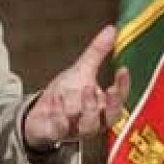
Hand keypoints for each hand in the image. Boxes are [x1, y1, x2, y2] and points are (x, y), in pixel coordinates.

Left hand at [23, 25, 130, 149]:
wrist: (40, 114)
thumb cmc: (66, 95)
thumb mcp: (81, 71)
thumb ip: (97, 53)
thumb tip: (112, 29)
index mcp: (103, 107)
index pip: (120, 100)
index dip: (123, 87)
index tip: (123, 69)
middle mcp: (93, 121)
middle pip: (110, 119)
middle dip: (109, 104)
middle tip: (102, 88)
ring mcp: (75, 130)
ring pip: (87, 127)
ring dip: (87, 109)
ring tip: (81, 89)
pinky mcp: (56, 134)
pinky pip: (60, 129)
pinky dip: (60, 116)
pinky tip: (57, 100)